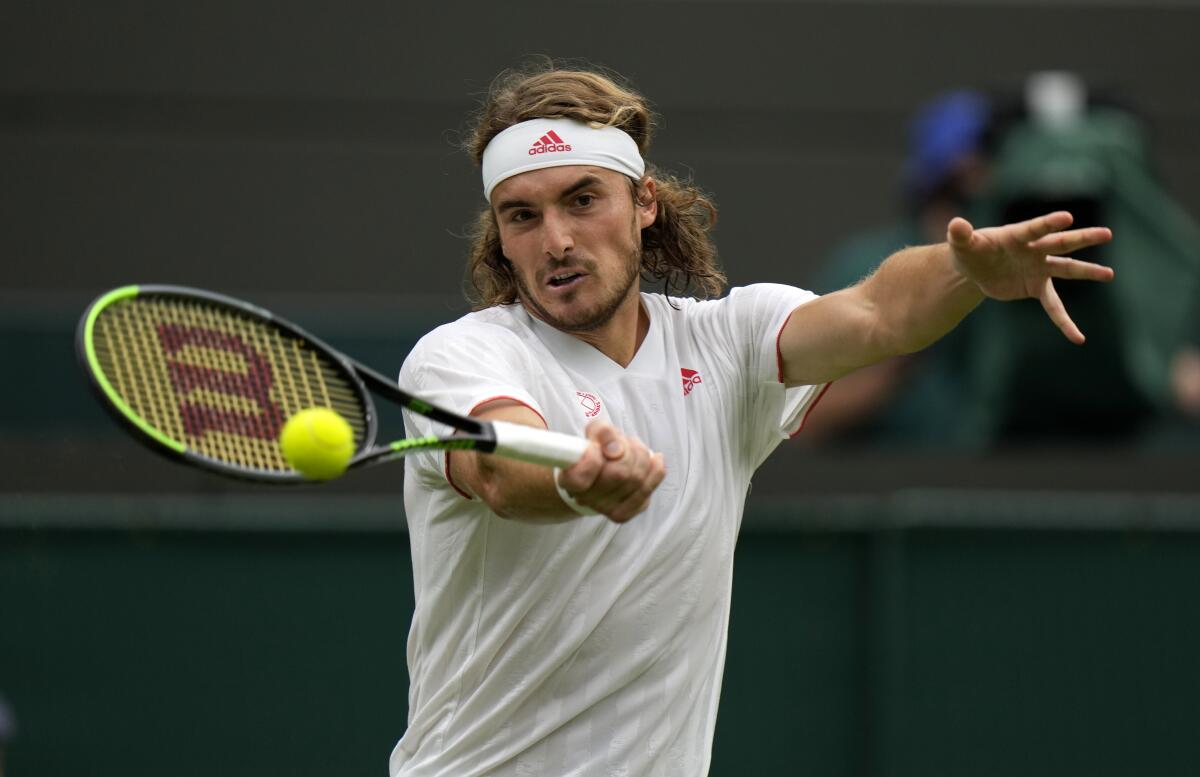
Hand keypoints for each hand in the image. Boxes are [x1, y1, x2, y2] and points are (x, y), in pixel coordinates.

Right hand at [556, 420, 665, 522]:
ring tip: (634, 449)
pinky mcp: (624, 513)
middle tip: (622, 444)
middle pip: (619, 474)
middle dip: (626, 451)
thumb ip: (602, 432)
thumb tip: (616, 449)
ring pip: (636, 478)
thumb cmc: (596, 450)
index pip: (580, 476)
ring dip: (640, 456)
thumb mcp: (593, 433)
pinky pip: (649, 488)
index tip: (596, 447)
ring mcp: (606, 509)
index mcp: (569, 480)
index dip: (592, 458)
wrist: (598, 474)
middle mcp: (585, 499)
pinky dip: (655, 470)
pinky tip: (655, 459)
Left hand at [948, 211, 1113, 343]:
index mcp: (1017, 235)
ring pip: (1066, 268)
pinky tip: (1077, 337)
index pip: (1034, 229)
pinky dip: (1064, 322)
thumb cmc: (970, 250)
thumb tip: (955, 225)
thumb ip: (961, 234)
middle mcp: (1034, 249)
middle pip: (1061, 243)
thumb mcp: (962, 243)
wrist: (974, 268)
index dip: (1049, 224)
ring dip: (1087, 271)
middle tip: (1106, 234)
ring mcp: (1039, 268)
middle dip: (1082, 238)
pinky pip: (1054, 306)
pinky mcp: (1036, 287)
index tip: (1067, 218)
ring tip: (1109, 273)